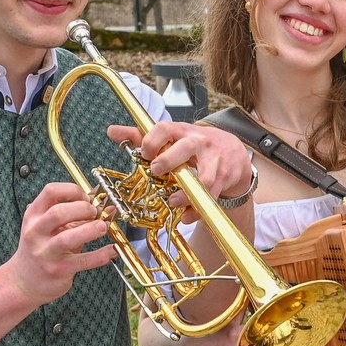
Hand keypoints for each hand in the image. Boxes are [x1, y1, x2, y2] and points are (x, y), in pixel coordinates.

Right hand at [4, 182, 115, 307]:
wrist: (24, 281)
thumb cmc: (42, 248)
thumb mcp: (49, 227)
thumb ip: (74, 215)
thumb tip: (106, 206)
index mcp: (34, 216)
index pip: (51, 192)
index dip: (73, 191)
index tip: (86, 197)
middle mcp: (36, 232)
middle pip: (58, 213)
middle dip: (83, 209)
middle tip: (95, 213)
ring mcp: (46, 252)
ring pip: (67, 238)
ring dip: (90, 230)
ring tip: (103, 227)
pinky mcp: (58, 270)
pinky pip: (83, 261)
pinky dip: (101, 255)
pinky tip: (112, 250)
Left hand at [111, 122, 255, 200]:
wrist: (233, 152)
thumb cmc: (195, 144)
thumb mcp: (173, 137)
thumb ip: (141, 136)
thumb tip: (112, 131)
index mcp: (182, 132)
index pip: (166, 128)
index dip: (153, 140)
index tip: (144, 152)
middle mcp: (199, 144)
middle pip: (187, 148)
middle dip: (170, 160)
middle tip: (156, 170)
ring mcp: (214, 162)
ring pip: (204, 178)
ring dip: (187, 192)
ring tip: (172, 201)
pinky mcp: (224, 179)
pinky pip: (210, 197)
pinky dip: (197, 210)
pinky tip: (185, 216)